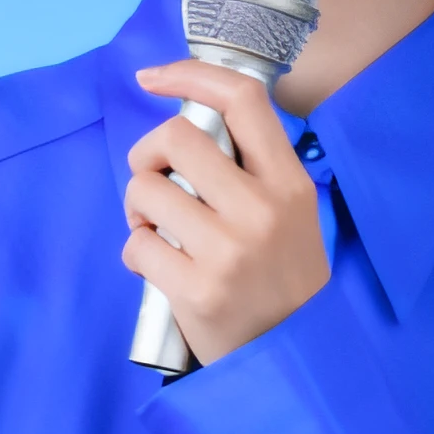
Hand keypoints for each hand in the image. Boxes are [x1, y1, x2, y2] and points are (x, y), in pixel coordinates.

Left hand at [121, 61, 329, 365]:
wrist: (297, 359)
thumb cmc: (284, 280)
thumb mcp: (293, 215)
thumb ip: (252, 171)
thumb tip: (186, 127)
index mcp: (290, 183)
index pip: (242, 100)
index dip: (190, 74)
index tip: (153, 77)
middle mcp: (262, 210)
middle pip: (177, 138)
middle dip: (147, 155)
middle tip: (153, 182)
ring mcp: (229, 251)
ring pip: (146, 191)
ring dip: (137, 208)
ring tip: (156, 230)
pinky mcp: (198, 290)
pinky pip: (137, 247)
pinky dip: (136, 253)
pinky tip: (156, 266)